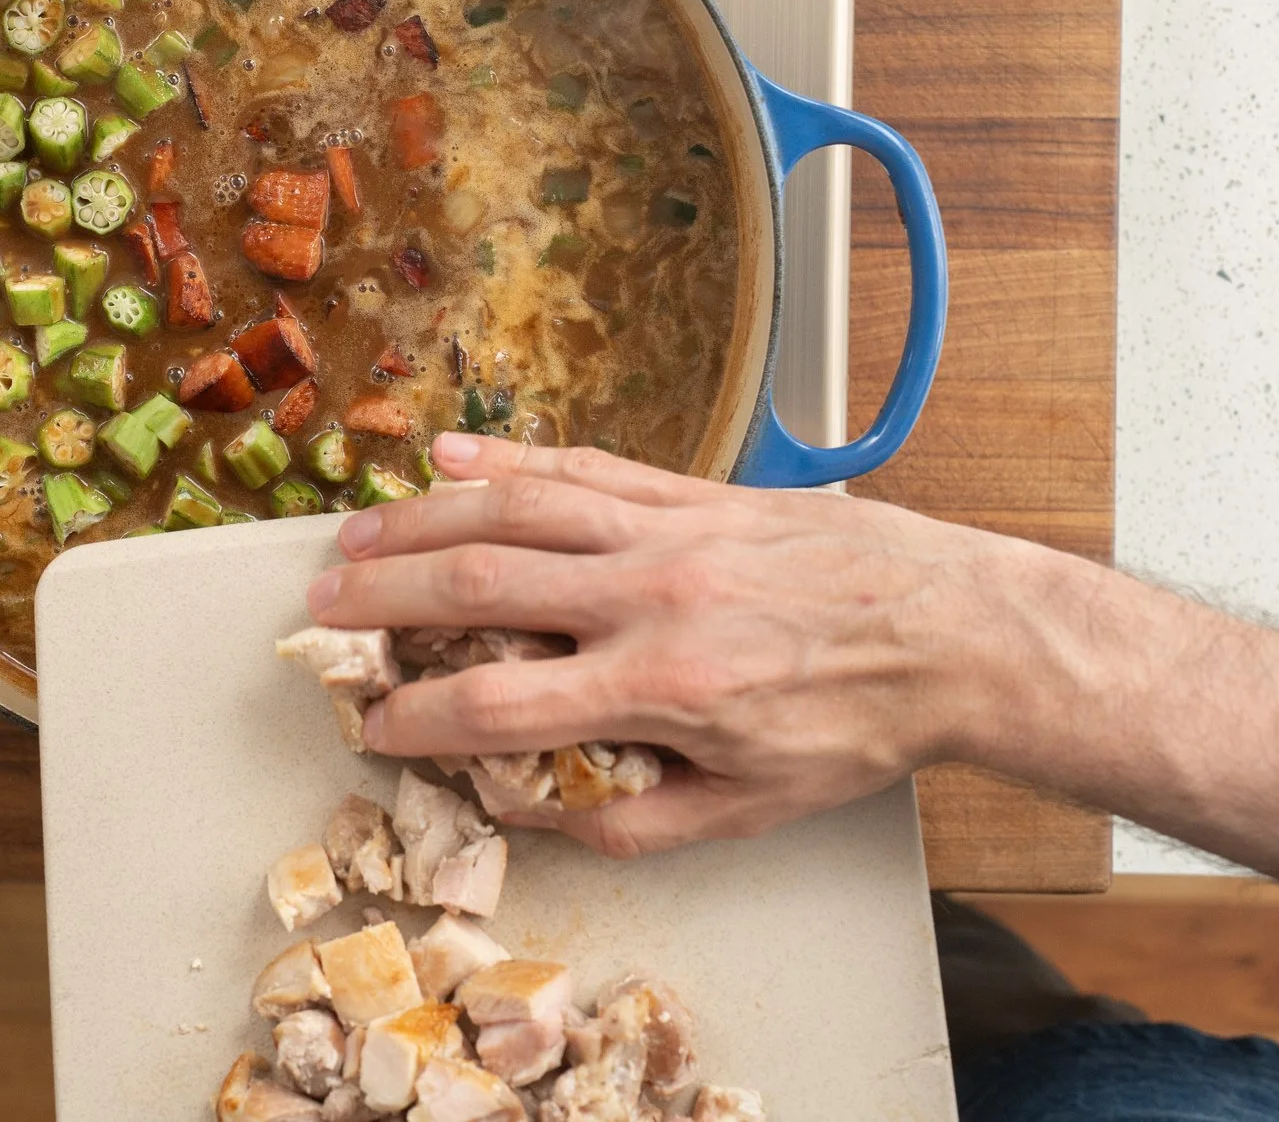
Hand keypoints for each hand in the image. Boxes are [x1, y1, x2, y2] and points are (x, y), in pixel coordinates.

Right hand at [308, 433, 1278, 876]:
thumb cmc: (857, 722)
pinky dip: (507, 460)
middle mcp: (648, 593)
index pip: (499, 707)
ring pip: (513, 508)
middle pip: (478, 584)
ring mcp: (667, 528)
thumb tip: (531, 813)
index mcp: (661, 686)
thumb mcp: (750, 808)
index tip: (370, 725)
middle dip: (383, 598)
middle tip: (323, 608)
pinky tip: (450, 460)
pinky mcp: (692, 490)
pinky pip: (581, 466)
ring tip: (355, 534)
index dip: (415, 719)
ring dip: (421, 519)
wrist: (956, 630)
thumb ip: (630, 818)